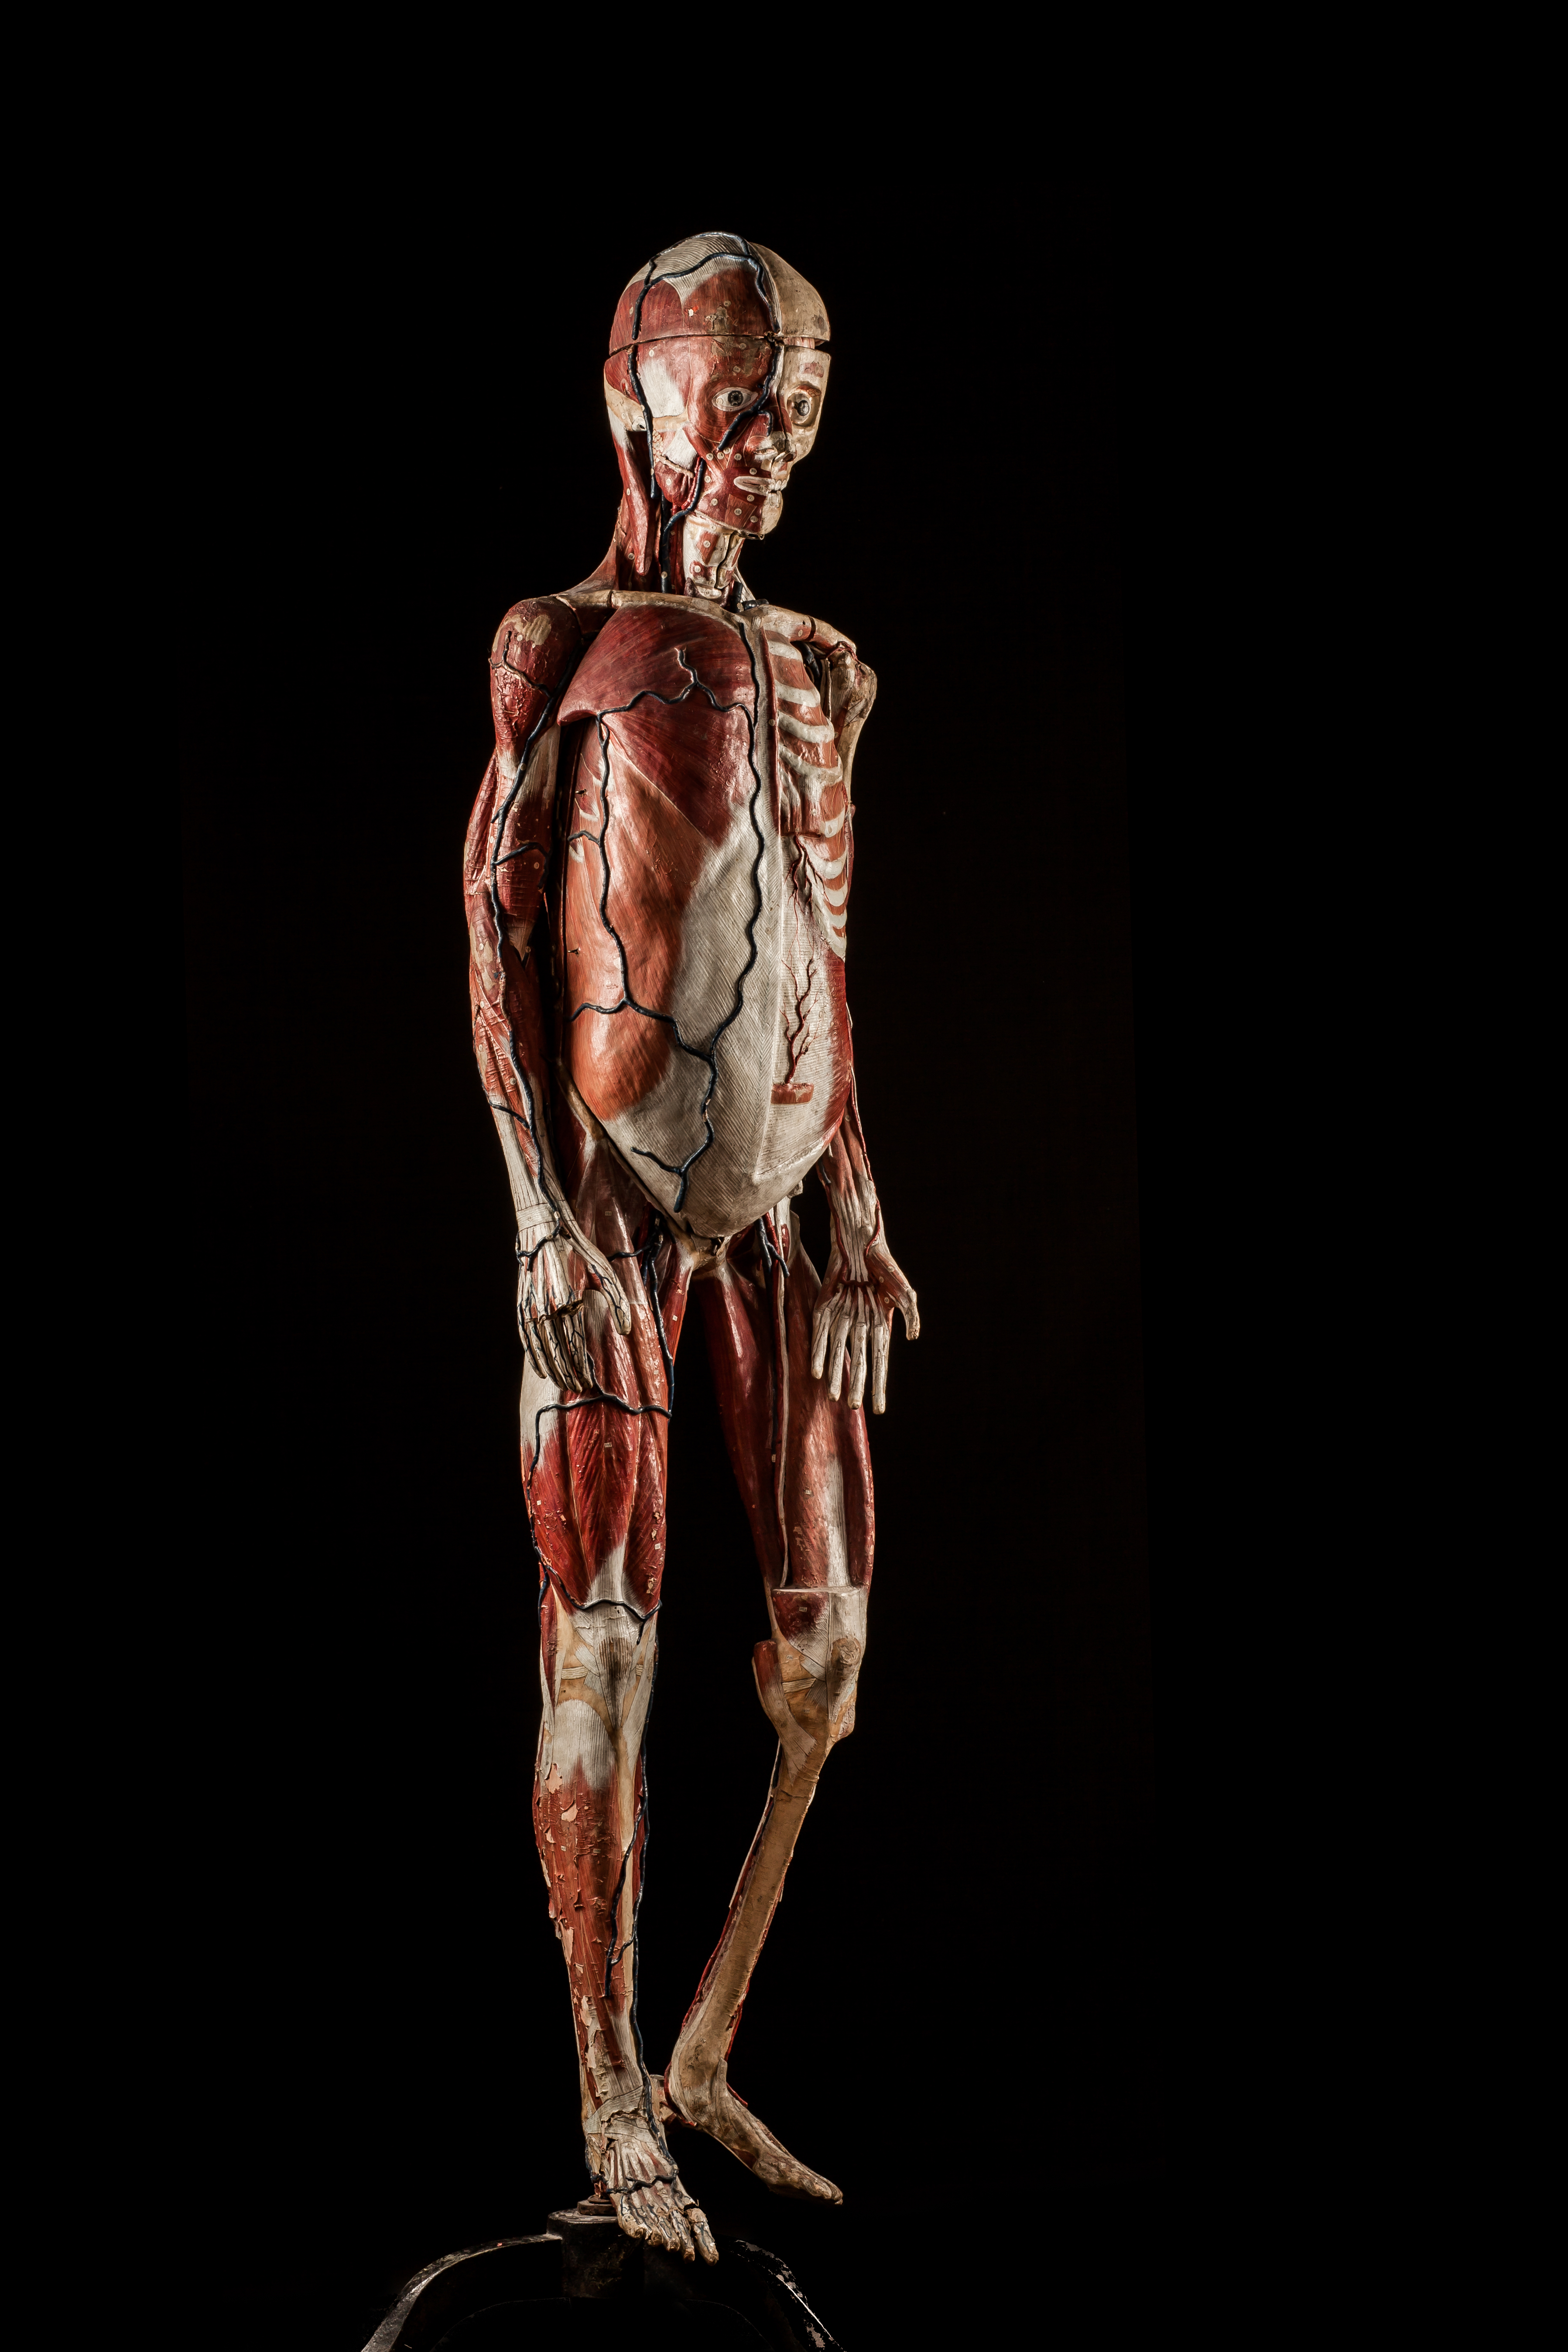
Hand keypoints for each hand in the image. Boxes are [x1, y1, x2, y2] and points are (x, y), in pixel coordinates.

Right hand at [517, 1211, 631, 1389]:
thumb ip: (617, 1301)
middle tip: (578, 1388)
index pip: (575, 1345)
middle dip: (568, 1374)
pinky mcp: (522, 1305)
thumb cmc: (578, 1247)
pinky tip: (542, 1370)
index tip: (589, 1382)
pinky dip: (533, 1356)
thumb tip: (627, 1331)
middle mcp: (547, 1307)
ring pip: (541, 1349)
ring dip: (552, 1370)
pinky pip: (526, 1339)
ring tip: (563, 1383)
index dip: (581, 1367)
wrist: (542, 1228)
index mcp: (569, 1299)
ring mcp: (531, 1307)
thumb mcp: (604, 1269)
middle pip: (558, 1352)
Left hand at [809, 1175, 918, 1413]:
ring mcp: (841, 1319)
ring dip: (836, 1375)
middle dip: (856, 1386)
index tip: (879, 1409)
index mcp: (880, 1326)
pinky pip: (821, 1336)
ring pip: (838, 1354)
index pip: (880, 1363)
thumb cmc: (886, 1267)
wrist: (860, 1242)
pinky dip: (819, 1354)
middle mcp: (860, 1327)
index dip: (879, 1386)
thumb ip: (911, 1315)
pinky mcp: (824, 1309)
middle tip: (854, 1407)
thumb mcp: (905, 1292)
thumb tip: (914, 1338)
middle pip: (858, 1362)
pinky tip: (818, 1372)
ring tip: (834, 1397)